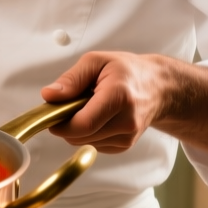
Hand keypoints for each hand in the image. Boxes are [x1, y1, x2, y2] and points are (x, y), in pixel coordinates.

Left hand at [41, 52, 207, 157]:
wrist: (158, 88)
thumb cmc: (126, 71)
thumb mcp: (97, 62)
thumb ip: (71, 79)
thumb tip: (48, 96)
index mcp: (119, 96)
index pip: (83, 124)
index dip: (60, 124)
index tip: (52, 113)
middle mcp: (127, 121)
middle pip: (81, 136)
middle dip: (66, 124)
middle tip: (69, 105)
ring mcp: (128, 137)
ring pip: (84, 143)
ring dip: (77, 129)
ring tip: (89, 107)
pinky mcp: (125, 145)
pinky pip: (93, 145)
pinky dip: (89, 133)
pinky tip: (99, 117)